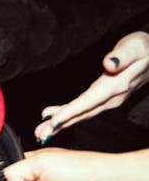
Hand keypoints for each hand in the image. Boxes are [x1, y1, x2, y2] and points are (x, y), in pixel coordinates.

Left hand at [34, 31, 148, 143]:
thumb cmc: (144, 48)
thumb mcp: (136, 46)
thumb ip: (123, 55)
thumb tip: (109, 63)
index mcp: (116, 85)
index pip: (89, 101)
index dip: (71, 112)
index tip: (54, 122)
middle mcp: (112, 97)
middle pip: (82, 113)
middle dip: (61, 125)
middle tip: (41, 134)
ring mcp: (109, 100)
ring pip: (81, 114)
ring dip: (61, 124)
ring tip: (42, 133)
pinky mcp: (104, 99)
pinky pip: (84, 110)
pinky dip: (67, 116)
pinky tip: (52, 119)